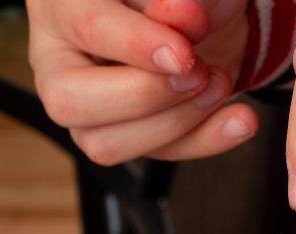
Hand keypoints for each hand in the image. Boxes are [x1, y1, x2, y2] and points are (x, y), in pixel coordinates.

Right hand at [29, 0, 255, 163]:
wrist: (205, 12)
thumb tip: (182, 16)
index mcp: (63, 2)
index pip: (87, 26)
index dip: (137, 45)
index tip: (184, 56)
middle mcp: (58, 57)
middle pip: (70, 101)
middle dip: (147, 96)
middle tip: (199, 73)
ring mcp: (83, 103)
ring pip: (104, 144)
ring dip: (176, 123)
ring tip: (217, 84)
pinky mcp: (119, 134)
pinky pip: (152, 156)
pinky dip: (204, 140)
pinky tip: (237, 120)